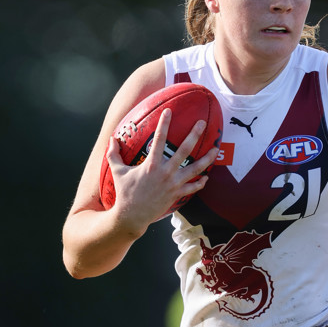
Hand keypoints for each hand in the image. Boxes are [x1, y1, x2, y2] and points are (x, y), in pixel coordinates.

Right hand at [107, 109, 217, 225]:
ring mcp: (173, 184)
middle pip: (184, 150)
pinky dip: (201, 183)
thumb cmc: (124, 193)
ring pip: (195, 169)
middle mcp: (165, 172)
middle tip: (202, 123)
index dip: (164, 124)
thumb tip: (111, 139)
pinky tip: (206, 177)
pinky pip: (193, 188)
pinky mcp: (177, 195)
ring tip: (216, 149)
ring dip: (207, 159)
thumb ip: (113, 154)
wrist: (132, 216)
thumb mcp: (117, 171)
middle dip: (194, 135)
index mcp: (151, 164)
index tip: (169, 111)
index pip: (159, 139)